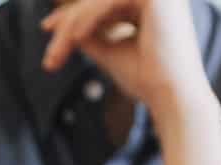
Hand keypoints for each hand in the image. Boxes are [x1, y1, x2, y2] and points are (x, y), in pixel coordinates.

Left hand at [41, 0, 211, 119]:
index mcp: (152, 5)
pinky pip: (107, 0)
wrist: (173, 99)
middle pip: (99, 1)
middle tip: (51, 54)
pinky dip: (87, 19)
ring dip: (73, 24)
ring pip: (99, 0)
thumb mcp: (111, 51)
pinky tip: (75, 38)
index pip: (104, 3)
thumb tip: (64, 24)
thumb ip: (90, 34)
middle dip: (69, 22)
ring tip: (58, 53)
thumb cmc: (148, 82)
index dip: (73, 15)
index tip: (47, 29)